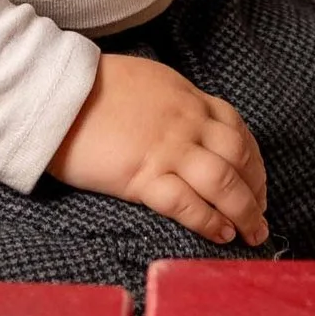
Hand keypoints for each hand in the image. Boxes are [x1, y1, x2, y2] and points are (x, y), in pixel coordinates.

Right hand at [48, 52, 268, 244]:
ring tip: (251, 233)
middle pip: (239, 158)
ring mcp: (166, 150)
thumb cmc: (92, 88)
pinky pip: (186, 203)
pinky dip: (209, 221)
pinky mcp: (141, 177)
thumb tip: (191, 125)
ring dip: (244, 211)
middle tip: (260, 216)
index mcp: (187, 98)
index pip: (237, 129)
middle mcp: (185, 123)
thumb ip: (175, 103)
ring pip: (223, 182)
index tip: (258, 183)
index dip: (255, 161)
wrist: (54, 94)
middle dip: (257, 191)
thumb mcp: (148, 82)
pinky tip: (220, 234)